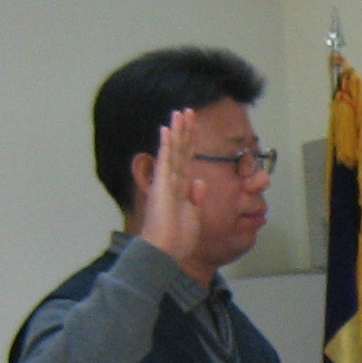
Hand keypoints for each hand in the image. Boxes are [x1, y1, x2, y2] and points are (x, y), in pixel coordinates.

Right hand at [135, 109, 207, 265]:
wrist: (165, 252)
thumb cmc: (177, 239)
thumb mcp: (194, 215)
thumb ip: (196, 198)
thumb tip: (200, 181)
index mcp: (181, 188)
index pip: (187, 159)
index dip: (192, 142)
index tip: (195, 127)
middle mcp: (172, 181)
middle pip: (181, 150)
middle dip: (186, 130)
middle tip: (189, 110)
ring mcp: (166, 182)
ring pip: (173, 150)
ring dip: (177, 130)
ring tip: (181, 112)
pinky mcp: (162, 186)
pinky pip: (165, 161)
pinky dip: (166, 145)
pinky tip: (167, 129)